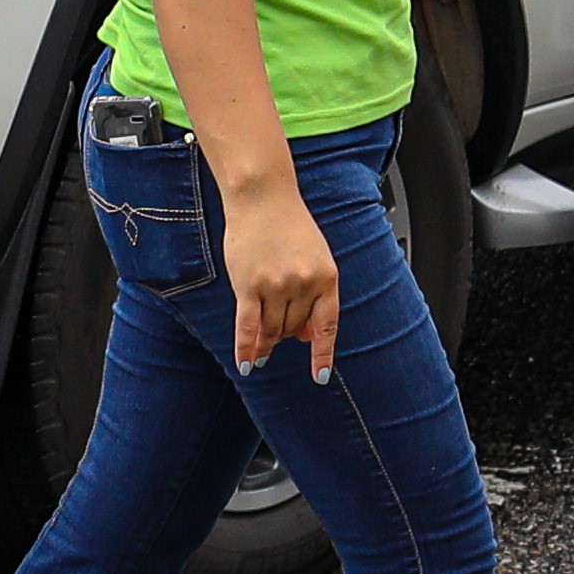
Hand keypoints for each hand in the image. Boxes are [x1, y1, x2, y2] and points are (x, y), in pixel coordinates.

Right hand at [222, 179, 345, 374]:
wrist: (263, 198)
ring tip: (262, 343)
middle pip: (294, 328)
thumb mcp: (316, 258)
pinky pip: (248, 327)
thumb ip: (315, 295)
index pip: (327, 326)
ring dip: (267, 340)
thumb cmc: (290, 226)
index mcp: (327, 277)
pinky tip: (247, 364)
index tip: (320, 376)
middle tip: (278, 330)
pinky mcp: (248, 286)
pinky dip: (246, 348)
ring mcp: (275, 287)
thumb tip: (306, 335)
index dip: (322, 354)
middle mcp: (303, 284)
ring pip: (272, 330)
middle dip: (287, 333)